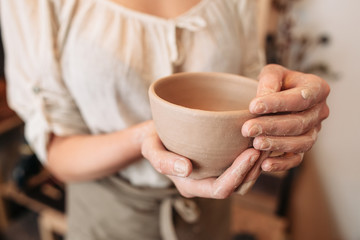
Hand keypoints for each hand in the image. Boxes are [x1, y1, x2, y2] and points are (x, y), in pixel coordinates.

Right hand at [141, 121, 259, 197]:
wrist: (157, 135)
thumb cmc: (154, 141)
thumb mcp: (151, 149)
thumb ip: (163, 162)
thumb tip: (186, 169)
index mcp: (191, 186)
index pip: (220, 189)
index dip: (238, 174)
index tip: (251, 152)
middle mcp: (206, 184)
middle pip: (238, 187)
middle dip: (254, 168)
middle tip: (266, 144)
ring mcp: (215, 175)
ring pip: (244, 179)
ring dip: (258, 163)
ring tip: (268, 141)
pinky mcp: (221, 164)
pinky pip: (241, 167)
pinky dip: (253, 157)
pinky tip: (260, 139)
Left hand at [242, 64, 329, 171]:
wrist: (278, 96)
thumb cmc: (276, 82)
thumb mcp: (272, 73)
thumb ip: (269, 81)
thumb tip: (263, 99)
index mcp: (317, 88)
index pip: (300, 98)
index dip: (277, 103)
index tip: (252, 106)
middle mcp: (320, 111)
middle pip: (300, 123)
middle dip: (272, 127)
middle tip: (248, 129)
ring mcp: (315, 131)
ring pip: (301, 143)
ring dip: (277, 145)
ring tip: (255, 144)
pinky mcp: (304, 147)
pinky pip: (297, 159)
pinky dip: (282, 164)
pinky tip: (265, 164)